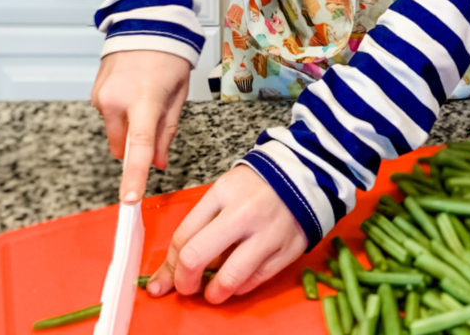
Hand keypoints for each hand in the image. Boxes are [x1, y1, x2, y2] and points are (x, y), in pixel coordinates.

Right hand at [90, 49, 190, 201]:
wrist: (145, 23)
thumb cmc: (168, 56)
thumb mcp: (177, 93)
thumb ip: (167, 131)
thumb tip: (159, 163)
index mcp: (144, 100)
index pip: (138, 146)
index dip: (135, 176)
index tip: (130, 200)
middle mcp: (117, 100)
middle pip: (123, 146)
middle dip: (136, 146)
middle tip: (154, 119)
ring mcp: (102, 97)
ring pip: (115, 131)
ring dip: (129, 125)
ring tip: (144, 95)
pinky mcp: (95, 93)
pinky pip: (109, 114)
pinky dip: (120, 111)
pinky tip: (132, 89)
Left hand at [146, 164, 306, 302]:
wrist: (304, 174)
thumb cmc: (256, 186)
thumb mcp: (223, 192)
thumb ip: (198, 225)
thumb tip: (170, 271)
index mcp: (223, 193)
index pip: (183, 237)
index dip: (169, 265)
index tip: (166, 278)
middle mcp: (244, 213)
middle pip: (195, 257)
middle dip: (183, 282)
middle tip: (185, 287)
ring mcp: (267, 233)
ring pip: (228, 279)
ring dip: (213, 294)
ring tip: (212, 291)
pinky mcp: (287, 250)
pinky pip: (254, 281)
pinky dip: (239, 288)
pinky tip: (236, 280)